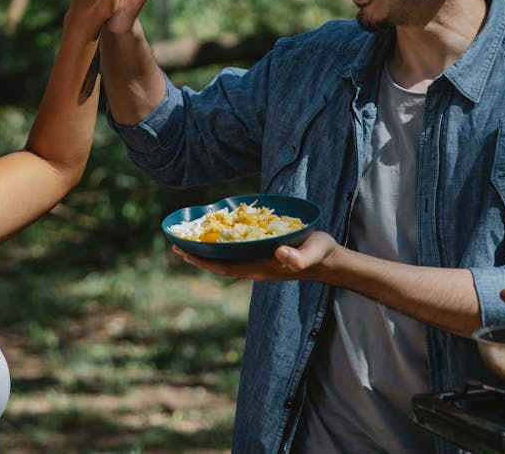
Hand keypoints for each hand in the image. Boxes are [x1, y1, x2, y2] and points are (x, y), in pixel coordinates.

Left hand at [172, 230, 339, 282]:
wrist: (328, 260)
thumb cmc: (319, 255)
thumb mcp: (312, 253)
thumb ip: (299, 258)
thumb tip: (281, 254)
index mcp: (262, 268)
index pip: (227, 267)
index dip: (205, 261)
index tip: (185, 252)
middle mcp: (255, 267)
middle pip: (220, 265)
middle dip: (198, 257)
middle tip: (175, 244)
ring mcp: (258, 263)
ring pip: (226, 260)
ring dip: (206, 252)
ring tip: (187, 241)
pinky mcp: (262, 255)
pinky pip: (235, 253)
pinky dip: (221, 246)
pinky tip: (214, 236)